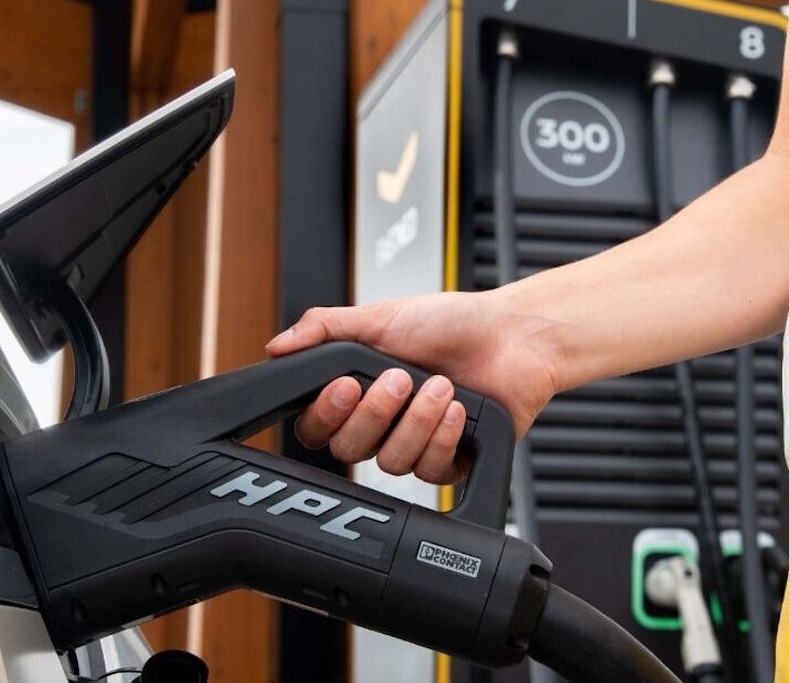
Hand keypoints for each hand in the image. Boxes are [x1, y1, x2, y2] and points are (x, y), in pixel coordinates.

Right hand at [265, 290, 561, 482]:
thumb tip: (276, 347)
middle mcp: (380, 423)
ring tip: (440, 386)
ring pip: (390, 462)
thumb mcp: (379, 317)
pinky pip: (429, 472)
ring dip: (416, 421)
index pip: (316, 427)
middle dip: (376, 413)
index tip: (347, 385)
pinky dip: (442, 438)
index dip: (327, 414)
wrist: (512, 336)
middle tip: (401, 378)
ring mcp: (412, 445)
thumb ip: (324, 329)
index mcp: (356, 392)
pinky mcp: (447, 462)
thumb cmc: (451, 323)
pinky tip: (456, 411)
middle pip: (348, 451)